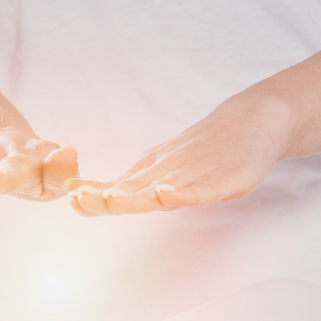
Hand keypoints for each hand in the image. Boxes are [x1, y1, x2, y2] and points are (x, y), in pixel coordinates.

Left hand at [66, 95, 287, 215]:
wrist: (249, 121)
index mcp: (152, 172)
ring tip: (110, 199)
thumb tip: (104, 196)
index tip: (71, 196)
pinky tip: (166, 194)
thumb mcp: (167, 168)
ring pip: (161, 188)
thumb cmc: (206, 151)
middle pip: (133, 188)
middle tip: (79, 198)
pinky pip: (201, 189)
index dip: (95, 195)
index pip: (119, 187)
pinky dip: (182, 193)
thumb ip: (141, 184)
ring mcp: (195, 175)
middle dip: (105, 197)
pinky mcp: (223, 180)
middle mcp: (168, 172)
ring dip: (134, 196)